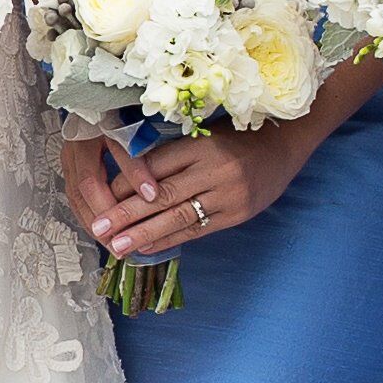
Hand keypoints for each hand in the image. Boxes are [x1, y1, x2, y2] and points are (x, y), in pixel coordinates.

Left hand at [76, 120, 314, 261]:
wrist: (284, 145)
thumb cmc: (236, 136)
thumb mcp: (204, 134)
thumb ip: (173, 153)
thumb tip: (128, 178)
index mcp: (201, 145)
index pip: (155, 167)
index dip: (125, 183)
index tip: (99, 196)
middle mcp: (214, 170)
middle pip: (162, 196)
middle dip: (126, 214)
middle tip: (98, 228)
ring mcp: (227, 195)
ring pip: (178, 217)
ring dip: (144, 234)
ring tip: (117, 246)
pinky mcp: (237, 215)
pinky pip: (197, 230)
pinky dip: (170, 239)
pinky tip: (147, 248)